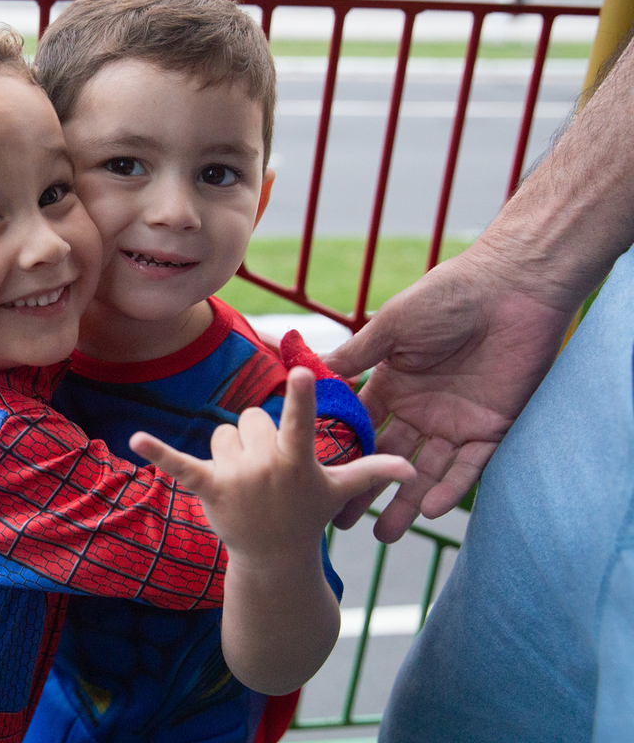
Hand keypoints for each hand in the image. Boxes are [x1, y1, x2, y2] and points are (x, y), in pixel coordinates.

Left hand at [130, 367, 413, 561]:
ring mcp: (236, 479)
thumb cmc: (307, 516)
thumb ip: (373, 473)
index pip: (300, 422)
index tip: (300, 373)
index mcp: (298, 461)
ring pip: (223, 433)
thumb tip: (413, 467)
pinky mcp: (208, 488)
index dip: (301, 399)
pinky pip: (180, 464)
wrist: (272, 560)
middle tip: (269, 471)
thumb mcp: (339, 492)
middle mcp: (267, 467)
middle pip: (251, 417)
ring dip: (231, 451)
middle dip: (258, 437)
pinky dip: (158, 452)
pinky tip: (136, 440)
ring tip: (246, 482)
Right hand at [324, 246, 574, 541]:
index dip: (340, 453)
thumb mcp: (391, 326)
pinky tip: (428, 508)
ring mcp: (456, 422)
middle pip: (389, 458)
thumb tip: (311, 376)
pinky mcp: (492, 428)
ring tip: (384, 534)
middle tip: (343, 522)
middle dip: (366, 490)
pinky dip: (449, 488)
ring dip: (405, 501)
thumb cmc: (447, 296)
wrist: (511, 288)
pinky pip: (468, 467)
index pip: (361, 426)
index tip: (315, 479)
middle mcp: (422, 409)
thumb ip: (356, 355)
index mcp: (394, 384)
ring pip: (425, 472)